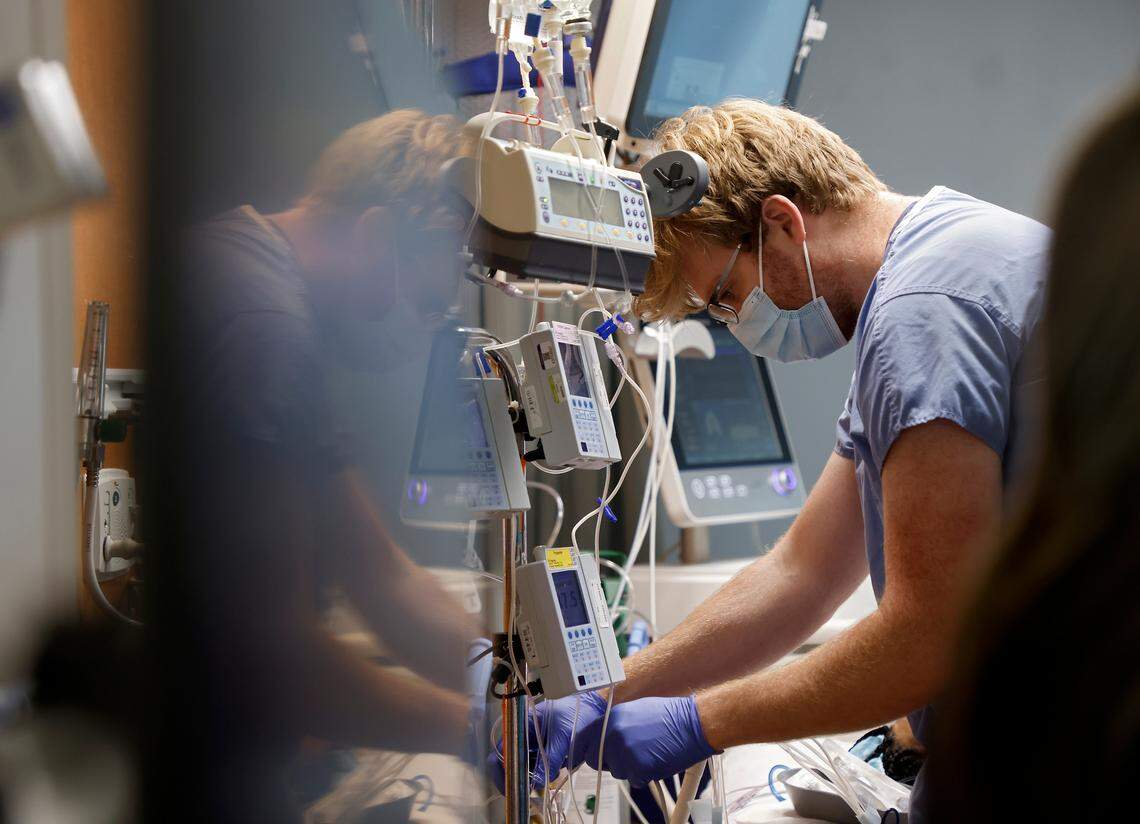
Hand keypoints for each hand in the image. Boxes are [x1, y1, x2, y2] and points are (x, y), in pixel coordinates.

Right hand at [488, 690, 608, 791]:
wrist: (595, 712)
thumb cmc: (576, 715)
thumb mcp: (562, 737)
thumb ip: (548, 759)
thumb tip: (537, 783)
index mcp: (522, 724)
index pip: (502, 749)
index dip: (502, 769)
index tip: (511, 786)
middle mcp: (524, 734)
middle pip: (509, 760)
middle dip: (515, 777)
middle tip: (524, 793)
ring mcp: (534, 744)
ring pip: (522, 767)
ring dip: (527, 779)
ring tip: (537, 788)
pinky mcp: (544, 752)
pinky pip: (535, 768)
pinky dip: (538, 776)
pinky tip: (547, 780)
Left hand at [580, 695, 717, 785]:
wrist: (693, 724)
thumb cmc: (670, 716)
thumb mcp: (635, 710)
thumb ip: (615, 724)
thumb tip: (602, 738)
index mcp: (612, 718)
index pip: (586, 740)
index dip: (592, 750)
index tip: (596, 755)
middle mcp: (614, 734)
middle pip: (595, 760)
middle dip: (608, 762)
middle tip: (626, 758)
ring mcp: (625, 752)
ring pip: (616, 772)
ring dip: (629, 768)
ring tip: (648, 754)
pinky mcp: (638, 768)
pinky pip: (634, 780)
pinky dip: (643, 776)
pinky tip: (656, 761)